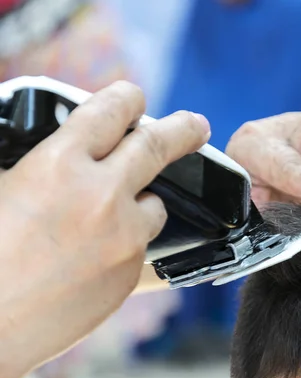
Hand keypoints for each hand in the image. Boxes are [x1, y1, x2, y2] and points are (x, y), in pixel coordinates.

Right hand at [0, 81, 209, 377]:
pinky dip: (124, 243)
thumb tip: (63, 151)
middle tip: (198, 125)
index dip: (126, 98)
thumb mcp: (1, 188)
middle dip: (183, 130)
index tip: (136, 97)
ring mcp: (123, 238)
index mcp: (58, 165)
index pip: (109, 112)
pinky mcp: (130, 275)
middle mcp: (101, 196)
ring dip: (142, 202)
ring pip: (154, 206)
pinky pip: (139, 247)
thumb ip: (38, 164)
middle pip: (157, 146)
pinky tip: (90, 258)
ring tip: (110, 216)